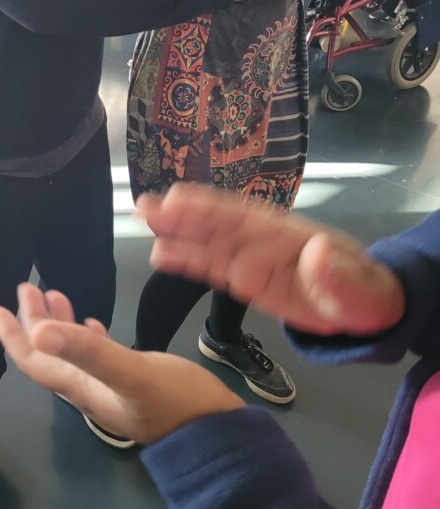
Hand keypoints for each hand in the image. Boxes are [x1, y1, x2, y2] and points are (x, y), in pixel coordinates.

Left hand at [0, 283, 243, 445]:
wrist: (217, 436)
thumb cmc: (175, 402)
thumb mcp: (130, 372)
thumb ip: (87, 351)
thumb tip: (37, 331)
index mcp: (80, 387)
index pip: (34, 361)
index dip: (11, 336)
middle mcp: (88, 389)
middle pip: (49, 353)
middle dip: (33, 321)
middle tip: (27, 288)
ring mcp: (110, 387)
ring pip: (72, 352)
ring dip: (59, 324)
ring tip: (53, 294)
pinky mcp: (133, 383)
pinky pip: (98, 356)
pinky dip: (88, 336)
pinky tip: (94, 322)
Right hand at [139, 184, 405, 336]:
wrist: (364, 309)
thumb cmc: (363, 290)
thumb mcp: (359, 285)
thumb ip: (337, 272)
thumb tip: (316, 252)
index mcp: (287, 234)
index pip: (244, 216)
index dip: (211, 208)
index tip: (180, 199)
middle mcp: (262, 241)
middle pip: (217, 224)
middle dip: (183, 214)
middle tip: (145, 205)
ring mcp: (251, 260)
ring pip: (208, 243)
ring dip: (177, 233)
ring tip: (143, 222)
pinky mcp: (246, 281)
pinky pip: (212, 268)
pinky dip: (187, 261)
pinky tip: (161, 255)